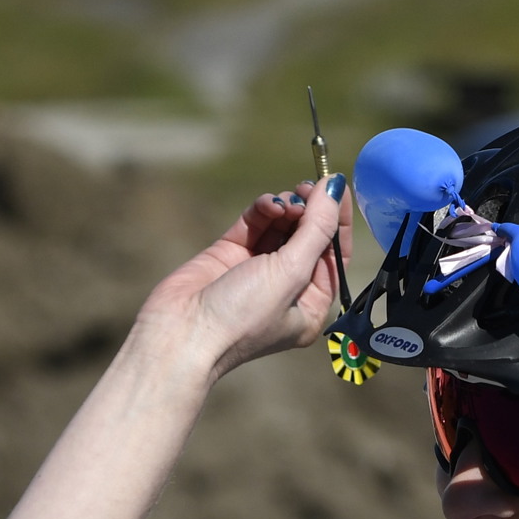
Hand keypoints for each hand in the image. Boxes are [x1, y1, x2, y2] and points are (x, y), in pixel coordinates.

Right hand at [130, 178, 351, 381]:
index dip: (338, 220)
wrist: (181, 333)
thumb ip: (316, 229)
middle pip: (308, 237)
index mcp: (309, 306)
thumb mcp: (291, 273)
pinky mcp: (229, 255)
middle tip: (305, 187)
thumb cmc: (243, 316)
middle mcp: (286, 288)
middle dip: (310, 210)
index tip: (336, 184)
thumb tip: (333, 188)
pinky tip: (268, 205)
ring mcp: (256, 270)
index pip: (334, 255)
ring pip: (281, 227)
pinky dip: (263, 210)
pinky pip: (254, 224)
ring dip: (287, 208)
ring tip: (284, 203)